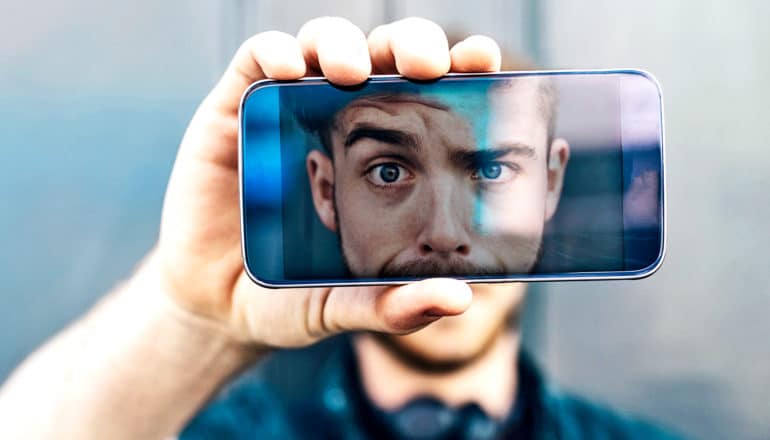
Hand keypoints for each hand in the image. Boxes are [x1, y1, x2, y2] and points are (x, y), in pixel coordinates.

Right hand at [151, 17, 502, 347]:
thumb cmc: (291, 296)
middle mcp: (341, 121)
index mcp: (384, 154)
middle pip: (385, 56)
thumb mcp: (347, 305)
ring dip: (343, 44)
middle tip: (426, 65)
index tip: (484, 63)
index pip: (430, 95)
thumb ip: (395, 305)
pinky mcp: (235, 109)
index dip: (460, 69)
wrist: (218, 304)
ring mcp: (288, 111)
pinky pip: (257, 59)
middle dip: (410, 44)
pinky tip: (290, 71)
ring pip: (326, 44)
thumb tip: (458, 299)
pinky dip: (277, 53)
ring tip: (351, 72)